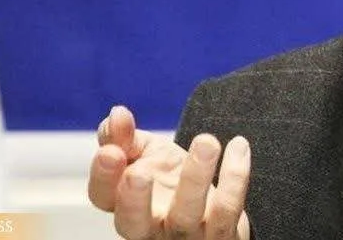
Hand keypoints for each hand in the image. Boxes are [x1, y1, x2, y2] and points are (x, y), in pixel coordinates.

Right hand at [87, 105, 251, 239]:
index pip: (103, 197)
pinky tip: (238, 146)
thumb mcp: (145, 156)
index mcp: (125, 205)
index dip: (103, 175)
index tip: (111, 150)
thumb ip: (125, 136)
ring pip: (187, 215)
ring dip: (196, 177)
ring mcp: (186, 236)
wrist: (216, 213)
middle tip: (138, 174)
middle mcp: (151, 228)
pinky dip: (235, 176)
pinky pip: (227, 209)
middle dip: (133, 201)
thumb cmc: (172, 183)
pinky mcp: (221, 236)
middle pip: (134, 224)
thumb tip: (116, 115)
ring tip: (206, 142)